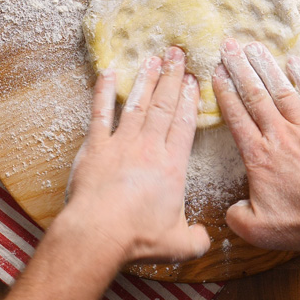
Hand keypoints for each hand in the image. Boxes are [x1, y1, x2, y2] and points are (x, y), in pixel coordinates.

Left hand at [62, 46, 210, 264]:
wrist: (100, 233)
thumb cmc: (139, 238)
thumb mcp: (178, 244)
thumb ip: (196, 238)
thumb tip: (205, 239)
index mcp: (172, 166)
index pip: (184, 124)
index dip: (189, 100)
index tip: (193, 79)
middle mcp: (149, 148)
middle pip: (164, 106)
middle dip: (172, 78)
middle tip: (177, 54)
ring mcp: (121, 144)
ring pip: (137, 104)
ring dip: (146, 80)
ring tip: (153, 59)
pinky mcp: (95, 147)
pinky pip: (100, 114)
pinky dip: (103, 92)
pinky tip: (107, 74)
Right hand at [212, 38, 299, 253]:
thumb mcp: (258, 229)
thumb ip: (236, 216)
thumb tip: (230, 209)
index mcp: (259, 156)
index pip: (236, 117)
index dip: (223, 92)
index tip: (216, 72)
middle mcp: (280, 136)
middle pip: (255, 95)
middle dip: (239, 68)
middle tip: (228, 46)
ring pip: (282, 91)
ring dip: (266, 66)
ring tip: (254, 46)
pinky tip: (295, 62)